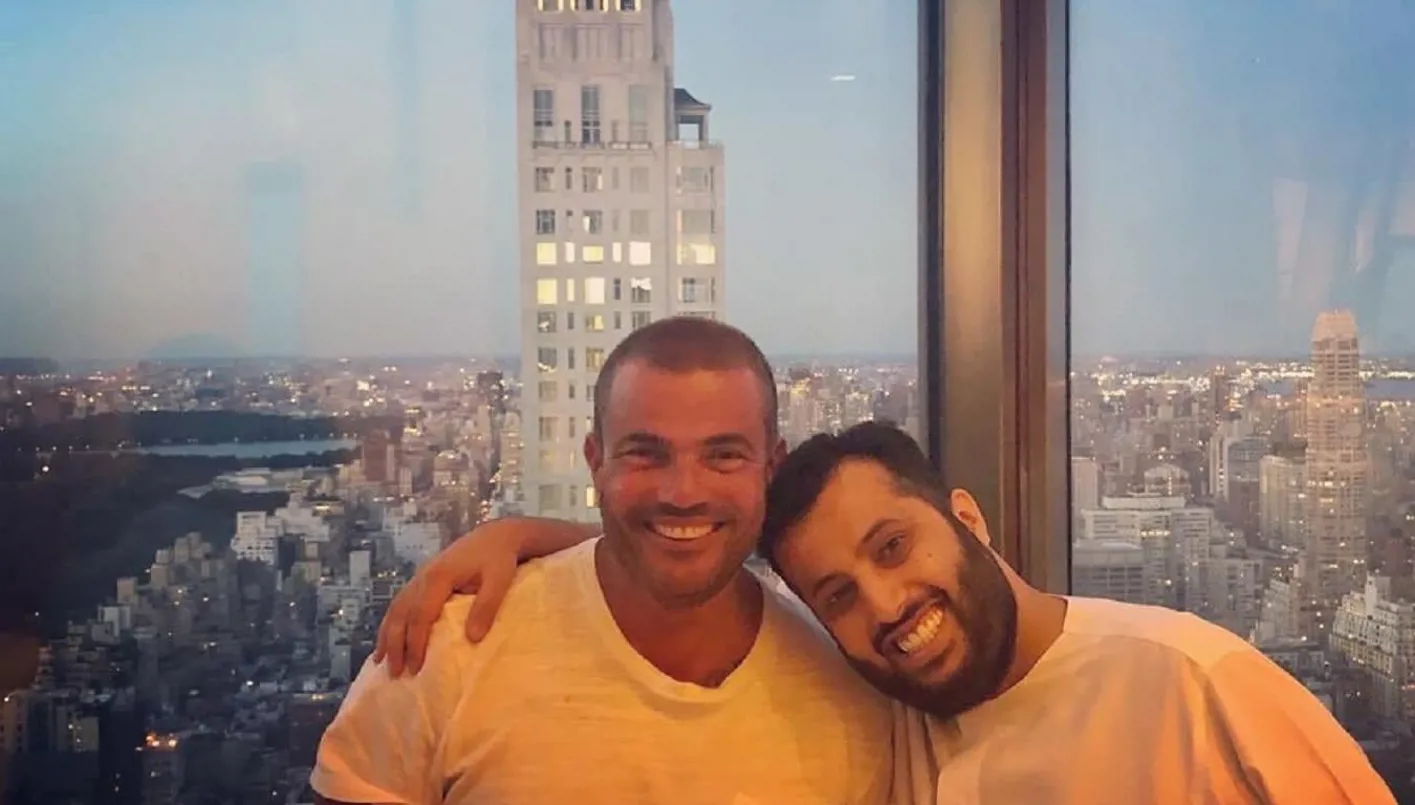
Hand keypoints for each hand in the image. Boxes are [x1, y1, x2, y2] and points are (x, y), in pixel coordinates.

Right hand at [372, 520, 522, 676]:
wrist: (496, 535)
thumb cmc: (499, 558)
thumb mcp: (499, 580)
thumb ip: (486, 607)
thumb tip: (472, 639)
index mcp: (438, 577)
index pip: (421, 615)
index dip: (416, 643)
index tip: (415, 668)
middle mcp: (422, 576)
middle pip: (401, 614)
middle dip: (396, 645)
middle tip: (395, 674)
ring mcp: (420, 576)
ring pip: (395, 608)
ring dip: (387, 635)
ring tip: (380, 661)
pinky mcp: (423, 578)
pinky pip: (400, 602)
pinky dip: (391, 622)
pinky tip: (387, 638)